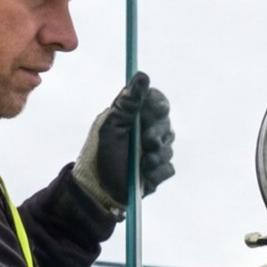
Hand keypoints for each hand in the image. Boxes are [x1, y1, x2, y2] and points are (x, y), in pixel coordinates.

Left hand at [68, 72, 176, 221]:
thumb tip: (142, 75)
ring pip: (169, 147)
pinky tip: (144, 176)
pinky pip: (168, 168)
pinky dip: (157, 172)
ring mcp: (154, 151)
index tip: (155, 112)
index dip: (159, 105)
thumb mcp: (110, 127)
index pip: (156, 101)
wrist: (98, 191)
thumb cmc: (99, 155)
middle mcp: (146, 130)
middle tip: (147, 143)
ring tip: (141, 165)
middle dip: (157, 134)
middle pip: (166, 123)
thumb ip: (127, 103)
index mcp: (133, 116)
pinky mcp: (158, 171)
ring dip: (156, 156)